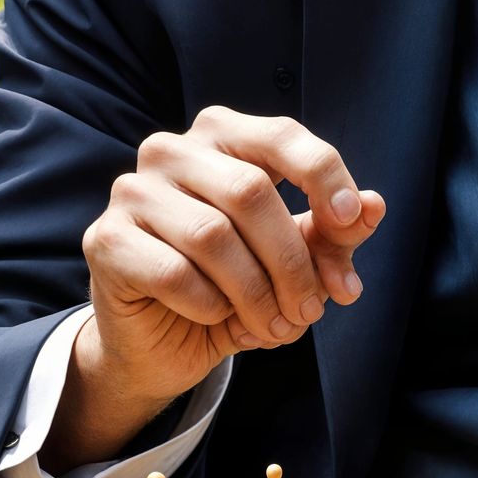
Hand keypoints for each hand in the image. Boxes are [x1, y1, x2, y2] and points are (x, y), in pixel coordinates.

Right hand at [45, 107, 383, 468]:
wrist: (160, 343)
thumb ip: (332, 231)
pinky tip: (217, 316)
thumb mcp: (293, 256)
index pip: (281, 135)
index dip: (324, 175)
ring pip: (214, 234)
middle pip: (252, 191)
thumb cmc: (234, 284)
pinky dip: (209, 304)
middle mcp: (172, 150)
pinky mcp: (104, 239)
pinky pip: (174, 271)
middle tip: (313, 308)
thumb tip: (373, 207)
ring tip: (277, 326)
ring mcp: (132, 191)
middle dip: (293, 258)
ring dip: (257, 291)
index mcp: (222, 135)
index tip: (352, 220)